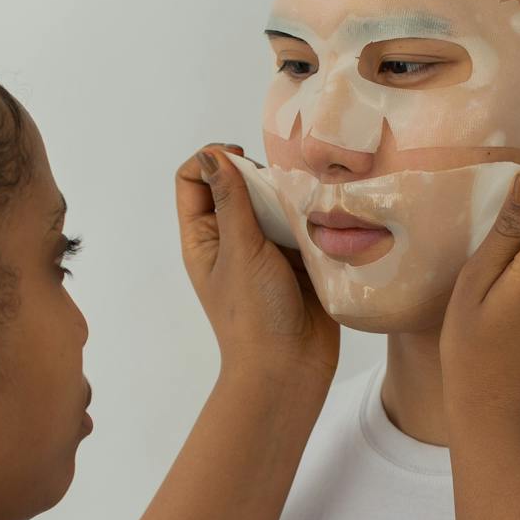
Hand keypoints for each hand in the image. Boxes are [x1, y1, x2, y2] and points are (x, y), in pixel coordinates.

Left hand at [177, 145, 338, 384]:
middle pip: (237, 184)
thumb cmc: (254, 313)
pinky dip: (312, 215)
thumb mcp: (239, 250)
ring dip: (290, 196)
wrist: (291, 365)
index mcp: (203, 237)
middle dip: (260, 175)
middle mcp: (232, 239)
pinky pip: (303, 223)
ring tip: (308, 203)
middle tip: (281, 188)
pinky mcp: (299, 259)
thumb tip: (211, 154)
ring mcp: (266, 249)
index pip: (192, 179)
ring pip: (274, 202)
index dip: (212, 160)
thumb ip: (231, 200)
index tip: (243, 162)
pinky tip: (326, 217)